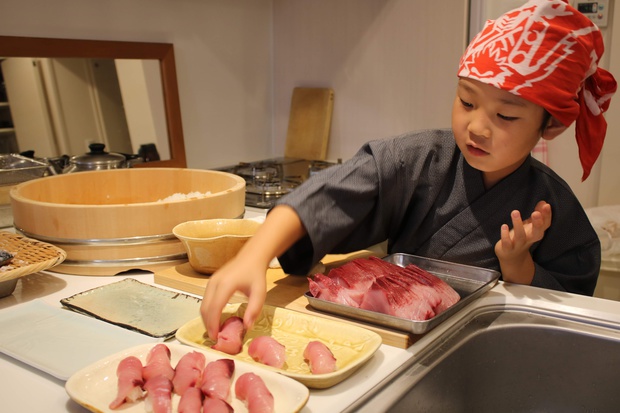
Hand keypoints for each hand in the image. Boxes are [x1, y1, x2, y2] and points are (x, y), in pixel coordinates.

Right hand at [199, 205, 306, 340]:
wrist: (251, 257)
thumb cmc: (256, 275)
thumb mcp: (259, 293)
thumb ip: (254, 310)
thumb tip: (246, 327)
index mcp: (226, 285)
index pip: (215, 308)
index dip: (213, 324)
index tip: (215, 337)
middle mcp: (214, 283)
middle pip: (205, 308)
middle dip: (208, 324)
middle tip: (214, 338)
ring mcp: (210, 282)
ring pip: (202, 305)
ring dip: (206, 319)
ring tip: (214, 331)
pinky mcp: (210, 283)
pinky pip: (204, 300)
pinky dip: (207, 312)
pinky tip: (214, 320)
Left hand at [494, 201, 551, 283]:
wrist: (512, 257)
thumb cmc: (522, 237)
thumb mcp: (530, 226)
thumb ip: (537, 214)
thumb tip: (544, 202)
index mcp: (536, 232)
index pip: (545, 225)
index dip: (547, 216)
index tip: (546, 205)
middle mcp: (529, 239)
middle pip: (537, 233)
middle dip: (537, 223)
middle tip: (536, 213)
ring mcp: (518, 245)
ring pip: (520, 236)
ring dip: (518, 224)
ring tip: (515, 212)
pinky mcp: (507, 248)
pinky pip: (507, 243)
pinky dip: (505, 235)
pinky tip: (504, 226)